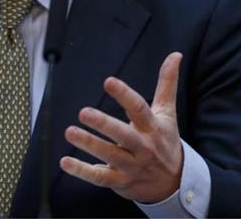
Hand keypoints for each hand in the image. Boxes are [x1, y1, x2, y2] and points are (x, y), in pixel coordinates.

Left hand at [60, 52, 183, 203]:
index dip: (124, 95)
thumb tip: (175, 54)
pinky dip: (81, 171)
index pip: (139, 109)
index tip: (109, 82)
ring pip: (109, 155)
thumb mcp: (168, 113)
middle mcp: (142, 146)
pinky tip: (65, 161)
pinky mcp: (119, 181)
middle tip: (83, 112)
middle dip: (104, 124)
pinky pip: (99, 177)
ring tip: (70, 132)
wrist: (175, 184)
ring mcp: (131, 165)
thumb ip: (167, 83)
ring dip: (89, 144)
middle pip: (123, 135)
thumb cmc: (165, 141)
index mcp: (152, 127)